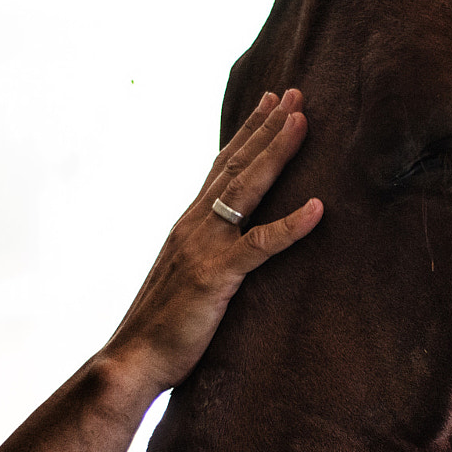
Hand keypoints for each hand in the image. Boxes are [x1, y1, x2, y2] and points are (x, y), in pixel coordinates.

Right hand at [105, 89, 322, 395]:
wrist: (132, 358)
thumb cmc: (161, 327)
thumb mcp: (185, 277)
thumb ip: (203, 253)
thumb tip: (223, 245)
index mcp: (189, 224)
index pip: (221, 166)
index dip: (247, 133)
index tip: (269, 102)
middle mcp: (195, 224)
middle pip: (236, 164)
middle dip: (268, 126)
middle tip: (296, 92)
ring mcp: (205, 247)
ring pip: (247, 188)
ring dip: (277, 151)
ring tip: (304, 120)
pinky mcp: (218, 277)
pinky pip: (260, 245)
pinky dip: (291, 225)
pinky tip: (319, 208)